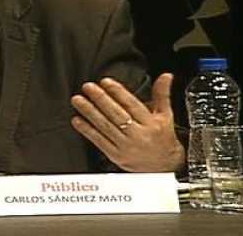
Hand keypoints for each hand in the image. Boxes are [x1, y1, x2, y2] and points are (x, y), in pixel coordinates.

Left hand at [69, 73, 184, 172]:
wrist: (164, 167)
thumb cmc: (162, 138)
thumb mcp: (165, 116)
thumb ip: (162, 94)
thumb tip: (166, 76)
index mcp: (151, 124)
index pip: (132, 105)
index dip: (118, 92)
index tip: (105, 82)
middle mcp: (138, 135)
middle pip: (116, 114)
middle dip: (100, 99)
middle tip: (88, 87)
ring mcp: (126, 146)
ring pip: (105, 126)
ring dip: (89, 112)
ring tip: (78, 100)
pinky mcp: (116, 156)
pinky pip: (99, 141)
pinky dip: (87, 130)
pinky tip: (77, 120)